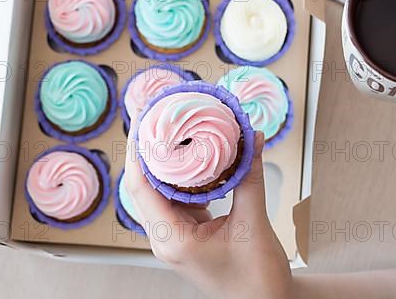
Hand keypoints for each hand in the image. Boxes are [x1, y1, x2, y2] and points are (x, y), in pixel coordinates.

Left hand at [124, 130, 291, 298]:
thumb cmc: (257, 276)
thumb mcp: (253, 222)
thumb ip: (249, 177)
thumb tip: (251, 136)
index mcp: (172, 239)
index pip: (141, 187)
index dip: (137, 152)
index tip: (141, 122)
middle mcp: (165, 238)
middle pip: (145, 187)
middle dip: (148, 153)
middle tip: (157, 119)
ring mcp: (174, 237)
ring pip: (160, 192)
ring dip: (165, 164)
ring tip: (171, 132)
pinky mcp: (185, 234)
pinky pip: (176, 200)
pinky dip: (182, 179)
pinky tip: (193, 160)